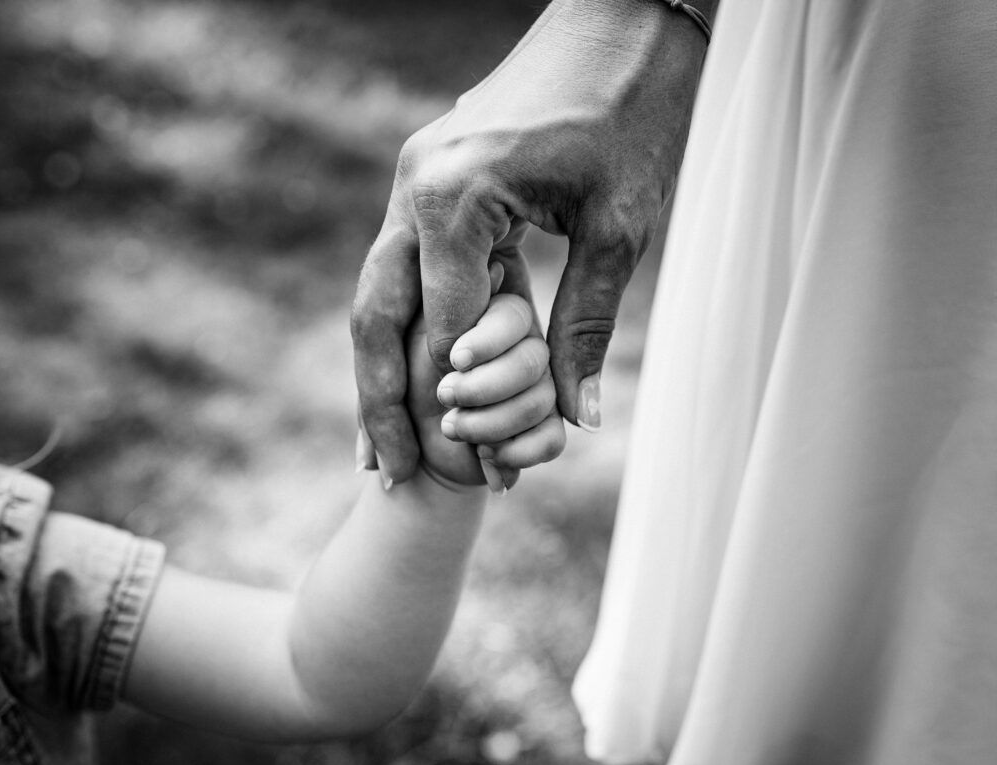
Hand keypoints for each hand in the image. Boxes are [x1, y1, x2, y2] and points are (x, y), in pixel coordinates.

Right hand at [352, 0, 708, 481]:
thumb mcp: (619, 227)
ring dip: (379, 368)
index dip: (453, 410)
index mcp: (456, 199)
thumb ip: (586, 324)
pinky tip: (405, 366)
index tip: (468, 471)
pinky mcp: (426, 174)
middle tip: (386, 476)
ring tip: (379, 444)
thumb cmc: (632, 110)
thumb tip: (577, 416)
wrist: (622, 15)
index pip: (441, 332)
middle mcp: (415, 188)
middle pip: (376, 317)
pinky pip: (401, 262)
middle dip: (380, 403)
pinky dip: (402, 321)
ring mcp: (412, 177)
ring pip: (376, 291)